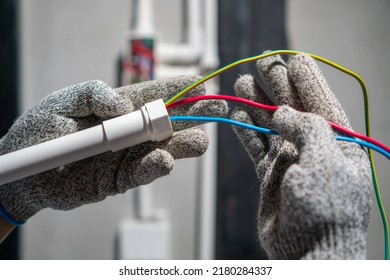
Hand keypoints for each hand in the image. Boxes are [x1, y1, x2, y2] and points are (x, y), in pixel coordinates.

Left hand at [0, 76, 226, 224]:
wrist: (26, 173)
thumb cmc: (42, 130)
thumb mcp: (64, 101)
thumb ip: (93, 93)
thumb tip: (123, 106)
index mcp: (121, 108)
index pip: (155, 95)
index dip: (178, 88)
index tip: (201, 83)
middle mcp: (131, 131)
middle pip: (169, 122)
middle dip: (194, 115)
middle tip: (215, 109)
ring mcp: (129, 156)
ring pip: (166, 149)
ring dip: (183, 145)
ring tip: (197, 141)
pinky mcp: (122, 179)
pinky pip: (144, 173)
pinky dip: (156, 167)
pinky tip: (164, 161)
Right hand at [231, 54, 371, 258]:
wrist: (308, 251)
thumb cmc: (325, 210)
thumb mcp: (325, 162)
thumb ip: (308, 129)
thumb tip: (282, 113)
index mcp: (338, 144)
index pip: (322, 103)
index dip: (307, 80)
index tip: (293, 59)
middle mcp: (314, 148)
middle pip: (293, 109)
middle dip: (278, 86)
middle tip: (263, 63)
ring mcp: (291, 160)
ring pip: (270, 124)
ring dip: (256, 103)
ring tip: (243, 83)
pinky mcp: (270, 173)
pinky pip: (256, 145)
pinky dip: (245, 128)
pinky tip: (237, 112)